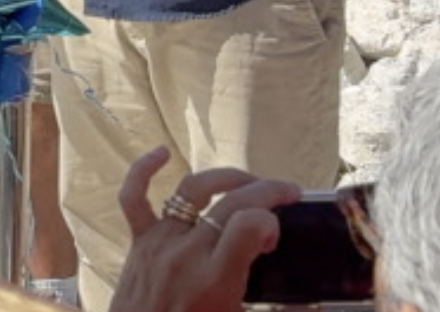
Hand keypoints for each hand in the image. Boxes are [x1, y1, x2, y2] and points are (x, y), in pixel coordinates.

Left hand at [113, 147, 297, 311]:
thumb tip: (315, 305)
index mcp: (215, 280)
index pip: (249, 225)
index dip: (271, 222)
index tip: (277, 237)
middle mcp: (186, 253)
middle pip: (230, 202)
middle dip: (267, 190)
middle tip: (290, 193)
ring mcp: (160, 243)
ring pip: (191, 189)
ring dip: (227, 178)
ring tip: (252, 182)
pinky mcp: (139, 242)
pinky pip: (133, 198)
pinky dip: (143, 170)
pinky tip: (161, 152)